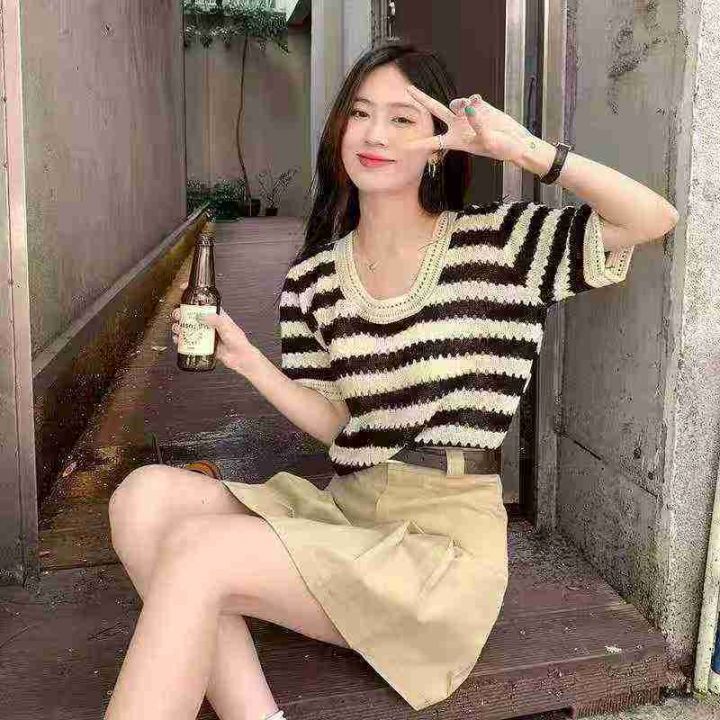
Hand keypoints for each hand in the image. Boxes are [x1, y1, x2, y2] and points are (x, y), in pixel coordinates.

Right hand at [171, 287, 257, 373]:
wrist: (239, 357)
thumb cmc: (238, 340)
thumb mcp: (226, 326)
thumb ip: (215, 320)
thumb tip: (201, 316)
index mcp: (215, 315)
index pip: (202, 302)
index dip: (193, 297)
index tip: (184, 292)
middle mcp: (208, 323)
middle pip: (190, 314)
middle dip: (181, 313)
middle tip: (177, 315)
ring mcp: (204, 333)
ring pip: (187, 327)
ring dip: (179, 326)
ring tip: (177, 328)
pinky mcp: (202, 344)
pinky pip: (188, 340)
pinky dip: (180, 339)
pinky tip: (178, 339)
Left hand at [403, 85, 532, 163]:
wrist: (516, 142)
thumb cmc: (501, 148)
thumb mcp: (487, 140)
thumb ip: (476, 123)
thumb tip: (468, 106)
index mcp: (455, 140)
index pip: (433, 141)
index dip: (419, 143)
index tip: (404, 146)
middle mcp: (457, 126)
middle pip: (436, 110)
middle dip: (422, 100)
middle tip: (409, 89)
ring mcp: (467, 115)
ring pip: (455, 103)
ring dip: (459, 104)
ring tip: (470, 107)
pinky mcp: (479, 106)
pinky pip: (472, 99)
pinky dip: (473, 101)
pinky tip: (477, 104)